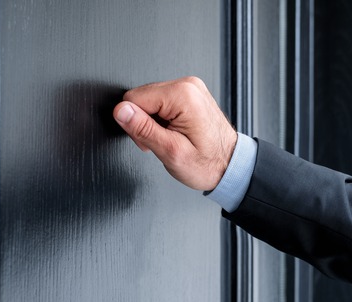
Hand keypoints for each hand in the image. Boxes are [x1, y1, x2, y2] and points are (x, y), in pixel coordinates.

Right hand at [113, 76, 237, 191]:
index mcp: (182, 95)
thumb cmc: (208, 163)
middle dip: (144, 123)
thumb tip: (121, 111)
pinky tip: (175, 133)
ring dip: (154, 123)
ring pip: (150, 101)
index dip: (134, 123)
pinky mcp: (190, 94)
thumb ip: (143, 129)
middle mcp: (187, 86)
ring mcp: (190, 88)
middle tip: (162, 143)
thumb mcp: (171, 151)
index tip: (149, 140)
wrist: (230, 166)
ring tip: (171, 139)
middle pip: (141, 98)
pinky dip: (163, 120)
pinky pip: (162, 103)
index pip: (133, 98)